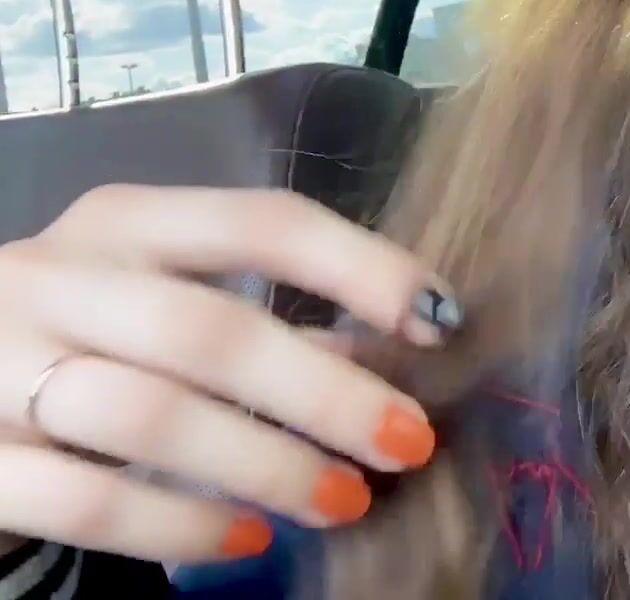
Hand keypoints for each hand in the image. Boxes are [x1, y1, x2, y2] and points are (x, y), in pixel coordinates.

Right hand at [0, 185, 462, 564]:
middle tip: (408, 440)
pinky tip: (245, 539)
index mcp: (123, 223)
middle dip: (324, 393)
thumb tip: (395, 356)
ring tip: (344, 500)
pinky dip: (177, 524)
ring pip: (151, 416)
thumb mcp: (154, 305)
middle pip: (211, 330)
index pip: (261, 223)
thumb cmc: (74, 339)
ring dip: (266, 464)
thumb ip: (262, 325)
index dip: (360, 267)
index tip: (440, 320)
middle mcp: (57, 279)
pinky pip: (87, 499)